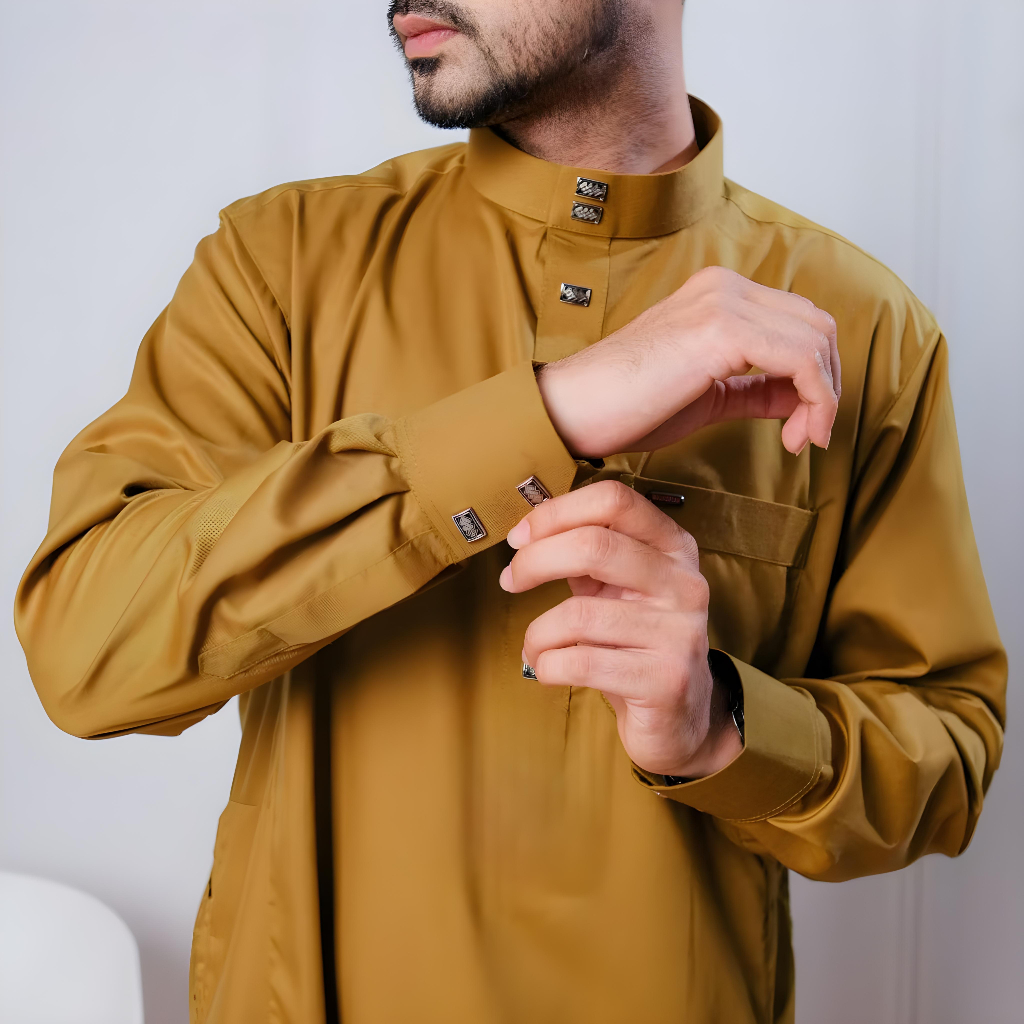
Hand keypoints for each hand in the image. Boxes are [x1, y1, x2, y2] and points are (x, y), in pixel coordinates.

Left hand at [500, 481, 742, 778]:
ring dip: (537, 633)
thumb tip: (528, 529)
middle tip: (510, 581)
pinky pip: (580, 663)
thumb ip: (585, 552)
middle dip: (535, 561)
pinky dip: (546, 666)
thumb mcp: (618, 586)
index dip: (557, 512)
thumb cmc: (635, 641)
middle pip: (594, 545)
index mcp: (674, 547)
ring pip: (578, 615)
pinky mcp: (665, 681)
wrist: (681, 716)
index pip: (614, 500)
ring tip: (534, 646)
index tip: (521, 538)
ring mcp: (679, 633)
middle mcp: (685, 583)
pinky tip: (547, 669)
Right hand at [537, 265, 840, 457]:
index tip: (802, 428)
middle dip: (826, 387)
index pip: (798, 323)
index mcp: (719, 295)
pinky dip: (814, 401)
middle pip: (817, 326)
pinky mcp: (723, 329)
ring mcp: (724, 303)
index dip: (815, 377)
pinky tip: (795, 436)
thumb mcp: (707, 396)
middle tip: (807, 437)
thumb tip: (802, 399)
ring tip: (801, 440)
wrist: (575, 409)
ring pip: (816, 341)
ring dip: (823, 399)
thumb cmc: (624, 406)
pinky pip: (801, 360)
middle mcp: (725, 287)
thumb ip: (755, 389)